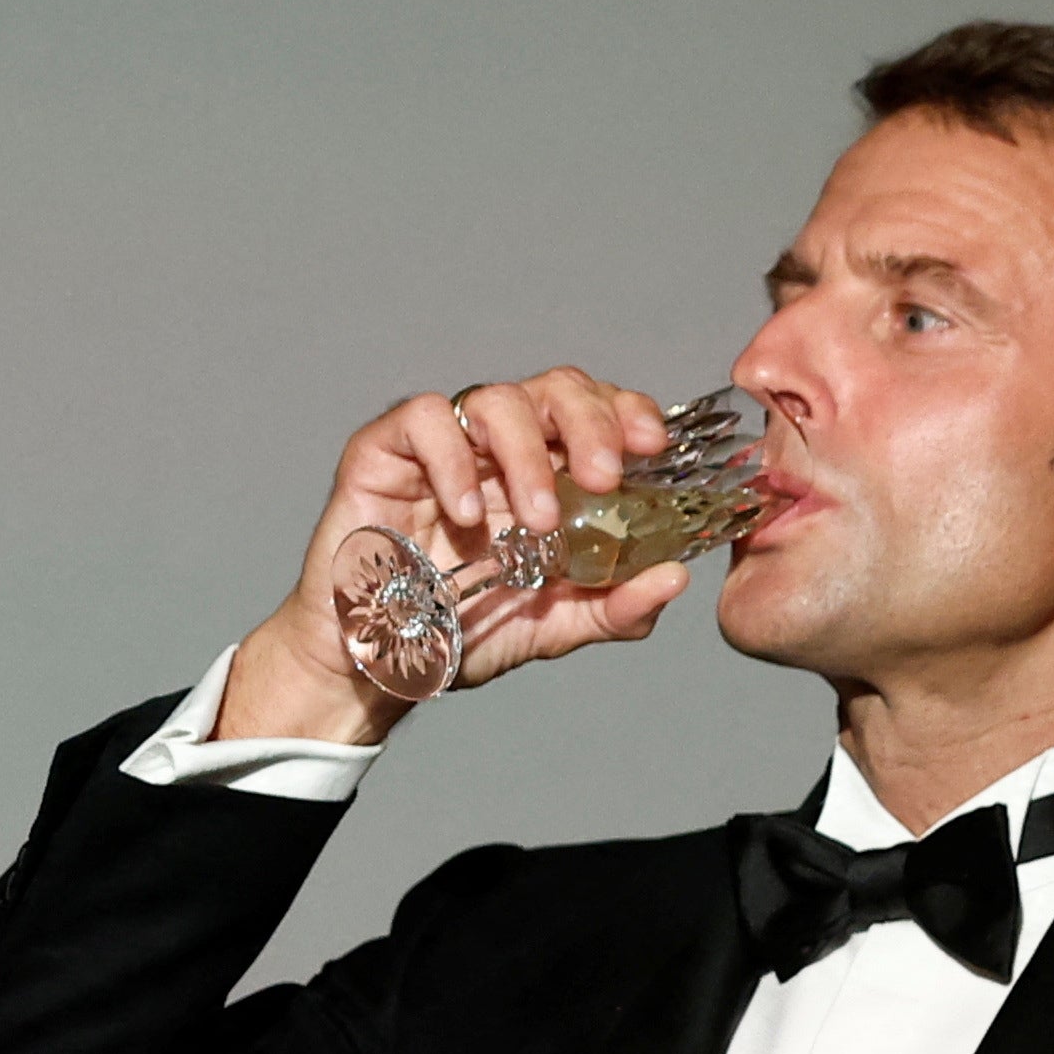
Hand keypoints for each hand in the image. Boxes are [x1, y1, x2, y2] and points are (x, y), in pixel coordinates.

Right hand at [213, 367, 690, 742]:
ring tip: (539, 520)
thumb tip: (674, 578)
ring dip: (528, 453)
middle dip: (590, 423)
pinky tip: (468, 514)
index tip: (652, 447)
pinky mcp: (385, 451)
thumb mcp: (555, 626)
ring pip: (496, 399)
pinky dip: (453, 459)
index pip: (597, 412)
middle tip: (603, 478)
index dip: (627, 414)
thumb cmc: (461, 630)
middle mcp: (500, 448)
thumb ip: (616, 607)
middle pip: (556, 390)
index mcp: (548, 472)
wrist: (379, 663)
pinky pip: (426, 420)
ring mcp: (444, 446)